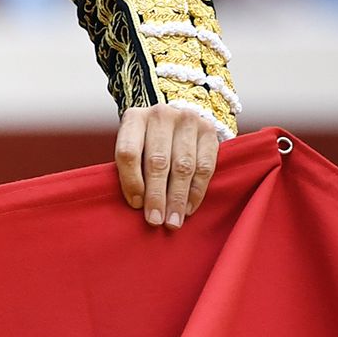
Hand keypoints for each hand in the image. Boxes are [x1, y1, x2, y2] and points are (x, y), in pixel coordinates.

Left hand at [114, 103, 218, 230]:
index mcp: (134, 118)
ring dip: (178, 198)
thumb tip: (137, 204)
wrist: (175, 120)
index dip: (131, 181)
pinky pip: (205, 166)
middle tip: (156, 221)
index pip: (129, 152)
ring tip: (173, 221)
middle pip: (158, 161)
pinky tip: (189, 208)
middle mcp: (161, 115)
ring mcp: (188, 120)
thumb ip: (131, 168)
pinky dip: (196, 191)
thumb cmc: (146, 141)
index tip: (136, 205)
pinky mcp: (209, 130)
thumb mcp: (132, 146)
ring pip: (183, 166)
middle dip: (157, 196)